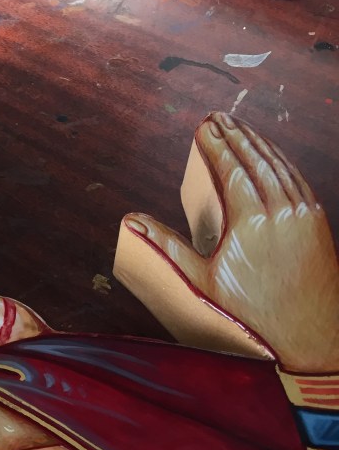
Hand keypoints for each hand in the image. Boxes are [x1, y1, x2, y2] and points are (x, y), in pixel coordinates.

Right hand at [114, 112, 338, 372]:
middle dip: (235, 134)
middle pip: (255, 159)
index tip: (203, 127)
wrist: (309, 332)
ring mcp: (302, 213)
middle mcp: (279, 210)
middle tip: (219, 117)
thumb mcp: (200, 281)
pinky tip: (272, 156)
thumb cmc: (251, 312)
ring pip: (279, 165)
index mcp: (249, 220)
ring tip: (242, 128)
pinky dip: (282, 162)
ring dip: (259, 143)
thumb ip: (166, 247)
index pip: (230, 168)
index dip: (215, 145)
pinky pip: (297, 180)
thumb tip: (132, 222)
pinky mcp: (317, 221)